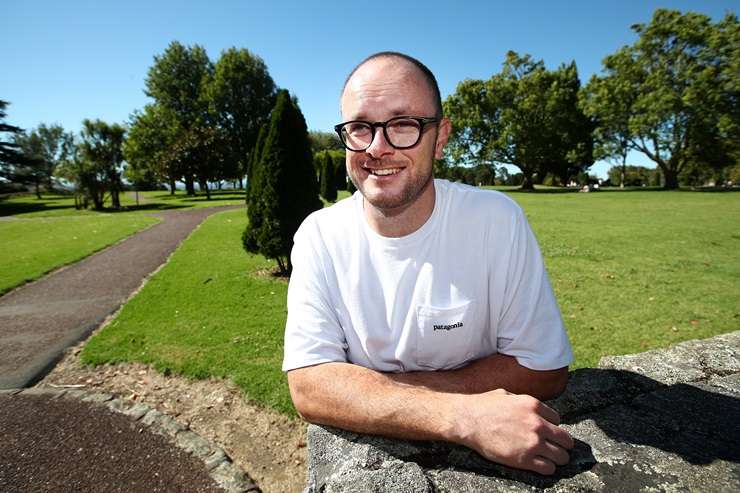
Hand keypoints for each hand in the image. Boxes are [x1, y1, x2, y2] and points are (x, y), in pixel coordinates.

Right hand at [452, 389, 573, 474]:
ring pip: (561, 456)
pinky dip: (547, 468)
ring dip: (558, 458)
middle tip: (557, 448)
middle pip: (565, 440)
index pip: (557, 420)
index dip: (552, 426)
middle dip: (562, 444)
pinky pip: (548, 468)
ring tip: (552, 459)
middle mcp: (537, 424)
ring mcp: (532, 443)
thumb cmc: (484, 406)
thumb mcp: (508, 395)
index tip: (546, 431)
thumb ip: (524, 403)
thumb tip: (533, 410)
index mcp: (533, 405)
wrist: (467, 420)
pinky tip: (541, 465)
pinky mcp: (524, 459)